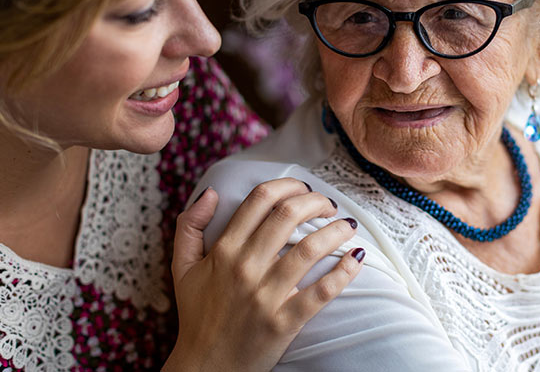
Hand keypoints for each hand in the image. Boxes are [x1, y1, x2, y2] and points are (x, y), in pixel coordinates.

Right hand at [164, 179, 363, 371]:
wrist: (205, 368)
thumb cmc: (198, 315)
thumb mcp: (183, 268)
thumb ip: (189, 227)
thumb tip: (212, 193)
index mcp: (223, 250)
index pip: (260, 200)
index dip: (289, 185)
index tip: (304, 188)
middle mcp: (245, 268)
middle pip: (288, 215)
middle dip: (316, 201)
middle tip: (328, 206)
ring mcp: (265, 296)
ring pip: (309, 249)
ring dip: (336, 231)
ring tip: (348, 225)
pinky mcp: (284, 322)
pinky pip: (321, 292)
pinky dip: (343, 272)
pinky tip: (357, 258)